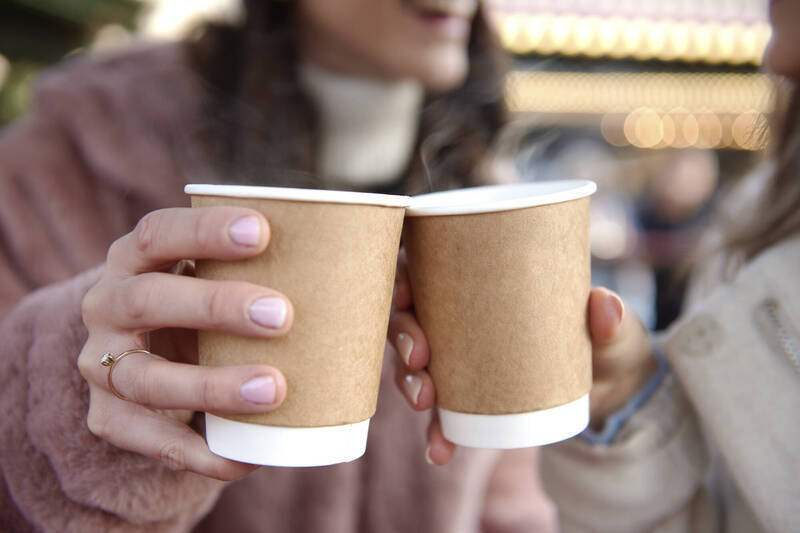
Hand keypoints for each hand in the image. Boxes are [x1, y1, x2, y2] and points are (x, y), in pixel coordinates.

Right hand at [78, 207, 293, 480]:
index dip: (204, 230)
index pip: (159, 233)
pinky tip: (247, 458)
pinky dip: (203, 452)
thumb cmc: (203, 310)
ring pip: (146, 378)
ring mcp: (100, 365)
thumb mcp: (216, 280)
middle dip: (216, 305)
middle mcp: (107, 304)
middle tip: (283, 315)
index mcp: (136, 258)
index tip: (262, 231)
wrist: (147, 360)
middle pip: (149, 299)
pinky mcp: (108, 418)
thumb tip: (366, 270)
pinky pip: (152, 442)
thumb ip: (262, 270)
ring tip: (274, 389)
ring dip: (212, 385)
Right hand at [390, 249, 655, 460]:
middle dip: (401, 335)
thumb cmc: (605, 341)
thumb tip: (604, 305)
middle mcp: (460, 317)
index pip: (426, 267)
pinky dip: (436, 432)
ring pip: (413, 364)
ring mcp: (459, 360)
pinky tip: (438, 451)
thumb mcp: (612, 328)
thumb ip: (610, 318)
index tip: (406, 293)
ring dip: (408, 382)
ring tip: (425, 402)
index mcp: (480, 281)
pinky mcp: (468, 398)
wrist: (610, 391)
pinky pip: (440, 414)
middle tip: (419, 356)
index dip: (402, 276)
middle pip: (409, 315)